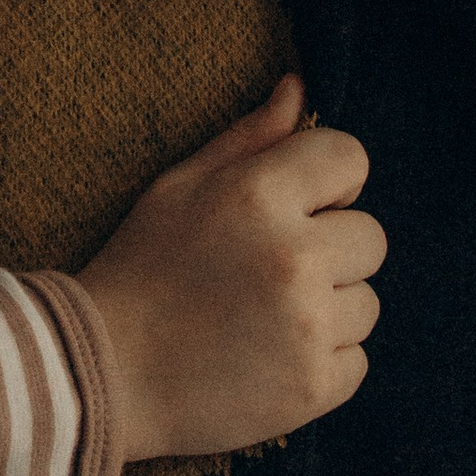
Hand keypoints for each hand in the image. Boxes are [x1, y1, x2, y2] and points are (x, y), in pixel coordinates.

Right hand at [76, 75, 381, 462]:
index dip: (329, 180)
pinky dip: (323, 360)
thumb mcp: (182, 185)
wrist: (105, 373)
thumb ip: (249, 137)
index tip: (300, 204)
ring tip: (266, 315)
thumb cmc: (143, 267)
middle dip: (331, 247)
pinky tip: (271, 355)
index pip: (352, 159)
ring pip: (367, 301)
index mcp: (260, 195)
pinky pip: (357, 359)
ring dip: (329, 306)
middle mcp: (294, 258)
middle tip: (271, 268)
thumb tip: (299, 88)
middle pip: (370, 235)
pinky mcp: (314, 387)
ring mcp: (308, 327)